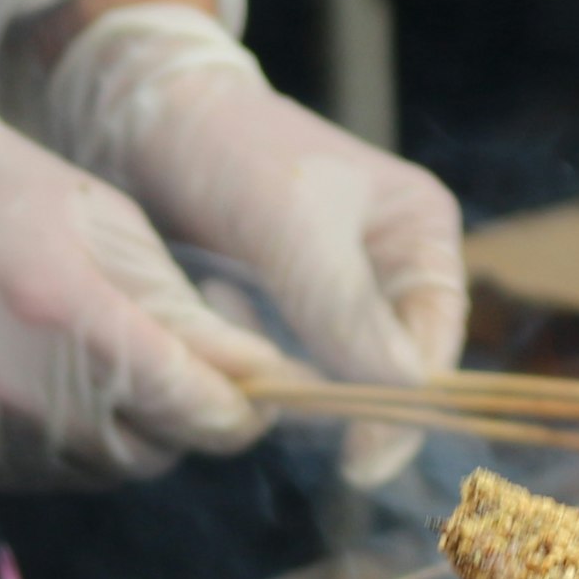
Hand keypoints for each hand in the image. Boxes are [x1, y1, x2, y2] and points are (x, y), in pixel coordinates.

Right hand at [0, 67, 294, 491]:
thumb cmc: (8, 195)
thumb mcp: (111, 228)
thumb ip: (186, 315)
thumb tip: (260, 380)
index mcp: (57, 308)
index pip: (184, 405)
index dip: (235, 412)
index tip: (256, 398)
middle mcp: (0, 383)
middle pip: (142, 453)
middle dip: (175, 421)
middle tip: (173, 375)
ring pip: (88, 472)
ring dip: (114, 435)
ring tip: (92, 369)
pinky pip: (27, 476)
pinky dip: (52, 444)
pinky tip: (34, 385)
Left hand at [38, 4, 466, 488]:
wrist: (145, 117)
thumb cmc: (230, 151)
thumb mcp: (292, 227)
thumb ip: (344, 308)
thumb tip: (404, 391)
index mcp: (419, 234)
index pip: (434, 345)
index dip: (404, 407)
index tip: (359, 461)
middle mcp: (388, 267)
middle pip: (386, 368)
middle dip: (339, 401)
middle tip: (283, 420)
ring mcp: (333, 291)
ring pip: (330, 373)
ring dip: (290, 381)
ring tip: (242, 356)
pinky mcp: (277, 307)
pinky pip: (281, 362)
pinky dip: (255, 361)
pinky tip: (216, 319)